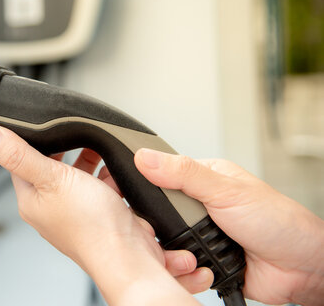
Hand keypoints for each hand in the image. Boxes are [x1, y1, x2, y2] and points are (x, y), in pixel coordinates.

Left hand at [0, 125, 204, 304]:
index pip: (19, 163)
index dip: (29, 142)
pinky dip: (107, 175)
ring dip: (88, 160)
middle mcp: (51, 208)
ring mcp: (76, 212)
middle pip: (50, 167)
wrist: (129, 256)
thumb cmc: (90, 226)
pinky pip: (100, 186)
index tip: (39, 125)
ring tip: (96, 144)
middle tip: (71, 130)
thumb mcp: (52, 178)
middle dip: (63, 148)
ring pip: (77, 175)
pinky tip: (114, 167)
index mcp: (31, 201)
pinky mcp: (99, 213)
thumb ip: (20, 155)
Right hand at [134, 148, 323, 305]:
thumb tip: (146, 157)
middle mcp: (199, 205)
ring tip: (193, 249)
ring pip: (165, 241)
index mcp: (203, 178)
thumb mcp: (225, 190)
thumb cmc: (277, 221)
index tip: (123, 192)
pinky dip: (184, 268)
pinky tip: (195, 265)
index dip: (143, 184)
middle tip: (176, 226)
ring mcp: (200, 232)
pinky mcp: (201, 259)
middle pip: (158, 212)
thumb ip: (184, 174)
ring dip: (176, 249)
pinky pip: (178, 264)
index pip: (159, 175)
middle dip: (163, 224)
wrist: (301, 268)